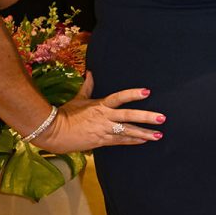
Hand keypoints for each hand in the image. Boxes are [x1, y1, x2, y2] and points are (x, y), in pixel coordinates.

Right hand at [32, 72, 164, 152]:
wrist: (54, 132)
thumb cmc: (66, 114)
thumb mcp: (78, 99)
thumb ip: (88, 86)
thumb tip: (91, 72)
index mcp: (100, 105)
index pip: (119, 97)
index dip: (133, 94)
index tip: (147, 92)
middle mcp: (105, 117)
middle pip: (128, 116)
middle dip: (146, 117)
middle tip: (161, 118)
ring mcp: (104, 130)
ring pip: (127, 131)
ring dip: (144, 134)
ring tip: (159, 135)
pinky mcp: (101, 141)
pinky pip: (120, 141)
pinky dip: (133, 141)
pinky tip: (144, 141)